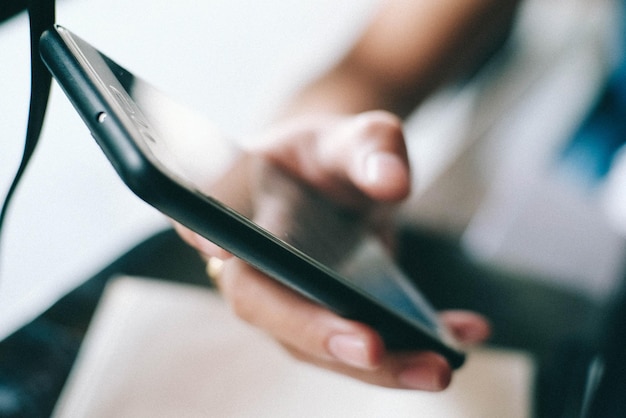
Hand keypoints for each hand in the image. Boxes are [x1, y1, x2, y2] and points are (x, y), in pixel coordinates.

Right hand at [175, 111, 489, 389]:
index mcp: (244, 211)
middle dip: (323, 338)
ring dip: (381, 366)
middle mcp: (257, 267)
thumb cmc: (330, 156)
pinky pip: (366, 343)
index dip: (221, 253)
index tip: (224, 251)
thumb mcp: (350, 134)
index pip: (220, 232)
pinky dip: (414, 344)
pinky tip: (463, 333)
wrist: (337, 180)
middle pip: (275, 312)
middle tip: (377, 349)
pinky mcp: (329, 317)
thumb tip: (392, 183)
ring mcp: (292, 300)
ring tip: (440, 366)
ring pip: (323, 347)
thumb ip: (370, 146)